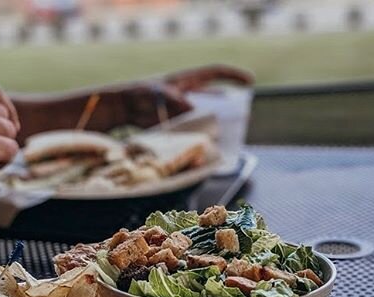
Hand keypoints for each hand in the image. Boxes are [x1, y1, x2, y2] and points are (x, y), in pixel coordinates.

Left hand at [119, 64, 253, 127]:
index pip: (216, 73)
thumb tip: (193, 113)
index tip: (249, 81)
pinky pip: (193, 132)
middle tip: (244, 119)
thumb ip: (177, 102)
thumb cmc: (141, 93)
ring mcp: (184, 111)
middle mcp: (190, 96)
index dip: (233, 76)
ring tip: (228, 137)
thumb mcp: (160, 93)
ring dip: (216, 127)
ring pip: (206, 118)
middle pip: (216, 100)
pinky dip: (199, 139)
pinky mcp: (177, 125)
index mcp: (189, 80)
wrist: (123, 108)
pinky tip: (206, 147)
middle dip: (231, 110)